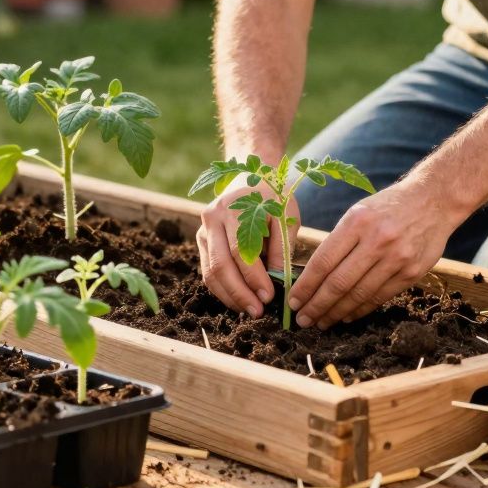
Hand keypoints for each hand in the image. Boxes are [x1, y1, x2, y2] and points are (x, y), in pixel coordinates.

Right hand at [197, 173, 300, 317]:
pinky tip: (240, 300)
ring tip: (250, 310)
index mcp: (234, 208)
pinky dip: (223, 290)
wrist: (250, 176)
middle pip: (220, 265)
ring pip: (210, 272)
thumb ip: (281, 246)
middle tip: (257, 312)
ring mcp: (203, 230)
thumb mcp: (286, 215)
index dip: (254, 277)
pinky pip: (208, 272)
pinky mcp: (202, 242)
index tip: (269, 297)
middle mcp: (212, 219)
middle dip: (239, 293)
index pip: (240, 251)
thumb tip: (277, 280)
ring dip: (229, 296)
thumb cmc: (273, 197)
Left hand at [289, 182, 451, 328]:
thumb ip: (339, 241)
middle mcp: (376, 240)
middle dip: (317, 305)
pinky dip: (360, 310)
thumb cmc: (389, 206)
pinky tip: (347, 316)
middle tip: (303, 320)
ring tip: (322, 322)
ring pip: (358, 294)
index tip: (293, 301)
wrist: (434, 200)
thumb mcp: (359, 212)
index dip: (305, 286)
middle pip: (339, 283)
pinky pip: (379, 297)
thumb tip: (314, 275)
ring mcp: (396, 258)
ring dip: (336, 312)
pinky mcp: (411, 273)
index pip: (323, 261)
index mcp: (357, 221)